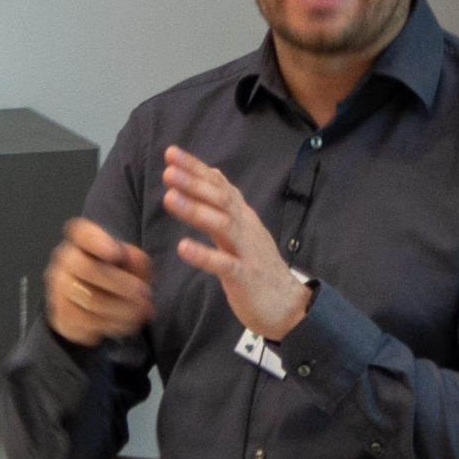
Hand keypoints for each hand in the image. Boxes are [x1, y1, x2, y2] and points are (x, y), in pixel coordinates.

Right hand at [43, 218, 155, 346]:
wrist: (91, 308)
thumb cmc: (115, 275)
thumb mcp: (132, 263)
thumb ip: (135, 260)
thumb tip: (130, 261)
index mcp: (82, 239)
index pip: (83, 233)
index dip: (98, 241)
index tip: (117, 253)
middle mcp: (65, 258)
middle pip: (86, 268)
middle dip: (121, 284)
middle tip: (145, 294)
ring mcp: (59, 287)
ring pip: (91, 300)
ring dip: (123, 308)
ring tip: (144, 311)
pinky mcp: (62, 313)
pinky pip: (89, 321)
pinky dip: (115, 323)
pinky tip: (130, 322)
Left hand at [162, 146, 314, 340]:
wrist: (290, 305)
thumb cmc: (260, 269)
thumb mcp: (244, 232)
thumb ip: (227, 206)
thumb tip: (213, 174)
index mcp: (243, 217)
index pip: (220, 185)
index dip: (196, 169)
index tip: (171, 153)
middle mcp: (246, 228)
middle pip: (221, 199)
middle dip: (194, 183)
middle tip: (168, 170)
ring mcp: (247, 252)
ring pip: (223, 224)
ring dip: (195, 210)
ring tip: (169, 198)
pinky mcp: (246, 277)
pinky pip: (224, 264)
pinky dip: (204, 255)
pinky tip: (183, 248)